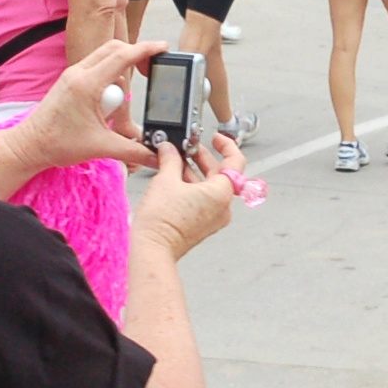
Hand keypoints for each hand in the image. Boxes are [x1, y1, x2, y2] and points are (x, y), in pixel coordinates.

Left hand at [0, 37, 161, 184]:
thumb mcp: (101, 147)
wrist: (29, 145)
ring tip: (121, 101)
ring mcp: (73, 75)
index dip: (146, 50)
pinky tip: (108, 100)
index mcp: (87, 84)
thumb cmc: (57, 144)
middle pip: (114, 49)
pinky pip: (96, 68)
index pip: (122, 57)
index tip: (163, 47)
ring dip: (120, 68)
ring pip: (104, 57)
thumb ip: (133, 150)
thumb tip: (154, 154)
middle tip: (152, 68)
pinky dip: (108, 76)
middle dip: (135, 54)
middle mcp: (79, 73)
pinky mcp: (70, 81)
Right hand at [131, 134, 238, 261]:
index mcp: (221, 194)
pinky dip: (192, 186)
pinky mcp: (202, 225)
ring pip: (210, 187)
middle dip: (203, 158)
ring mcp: (213, 218)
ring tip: (174, 161)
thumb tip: (168, 149)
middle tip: (186, 147)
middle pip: (220, 174)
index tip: (216, 138)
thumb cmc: (161, 222)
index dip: (227, 145)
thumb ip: (170, 158)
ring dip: (194, 171)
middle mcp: (222, 207)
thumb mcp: (165, 179)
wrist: (152, 249)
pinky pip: (203, 199)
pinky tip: (174, 179)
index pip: (235, 162)